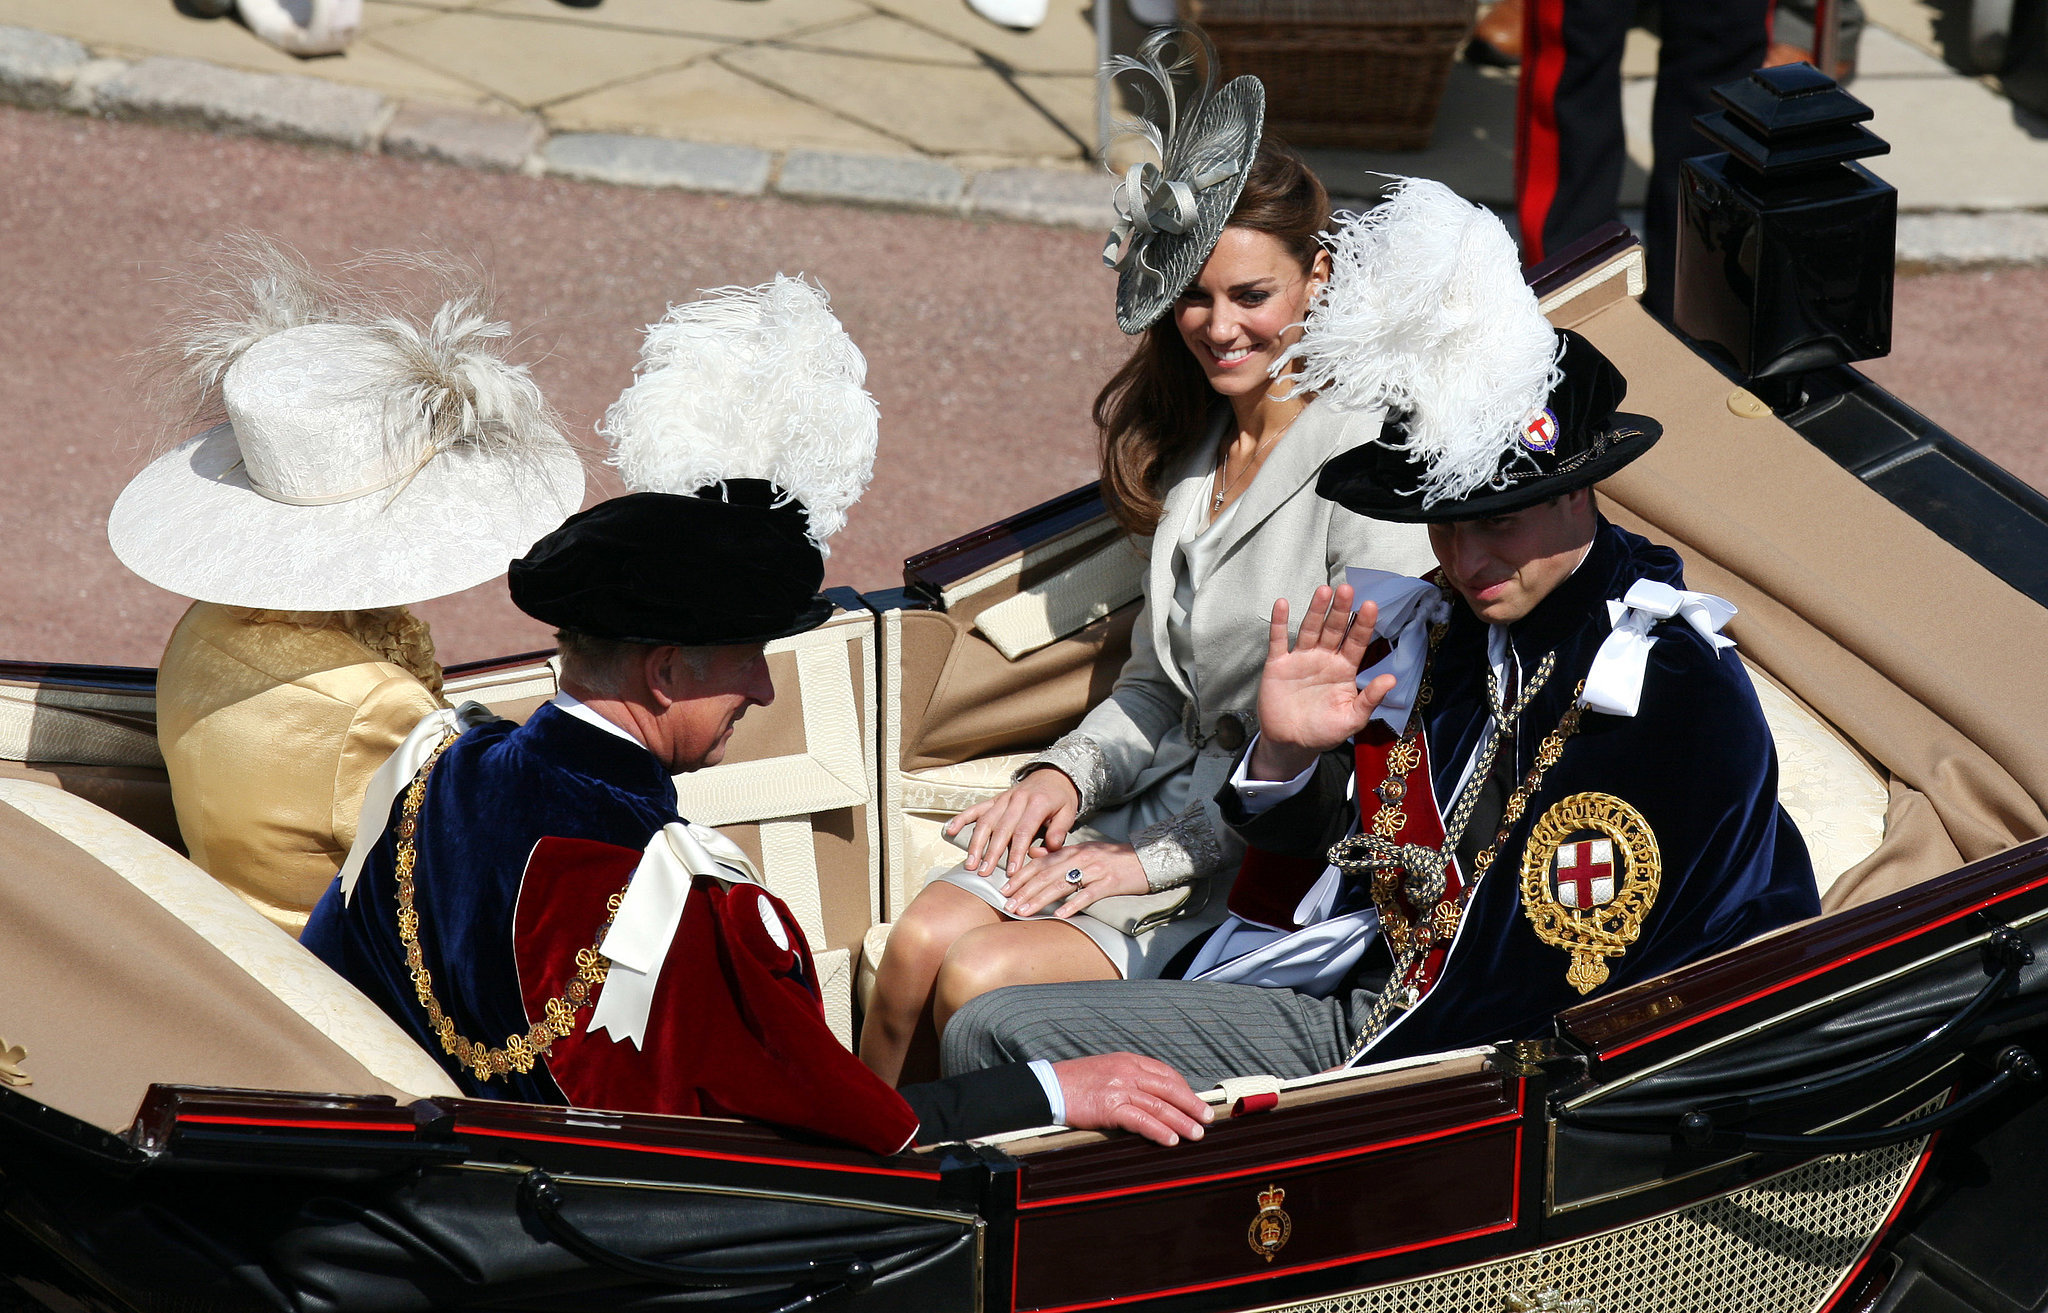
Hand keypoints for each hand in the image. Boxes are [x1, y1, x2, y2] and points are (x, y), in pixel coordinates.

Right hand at [946, 767, 1080, 879]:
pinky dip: (962, 819)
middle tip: (985, 873)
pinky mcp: (995, 799)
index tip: (1011, 872)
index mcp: (1036, 804)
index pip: (1023, 831)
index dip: (1016, 853)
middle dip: (991, 853)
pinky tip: (950, 830)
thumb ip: (1058, 833)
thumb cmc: (1061, 799)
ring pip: (985, 822)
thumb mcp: (1068, 814)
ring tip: (970, 863)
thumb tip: (1045, 851)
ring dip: (976, 843)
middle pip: (1000, 829)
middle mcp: (1016, 799)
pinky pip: (976, 809)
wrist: (1054, 774)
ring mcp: (1003, 799)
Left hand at [1000, 841, 1146, 917]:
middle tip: (1008, 905)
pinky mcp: (1109, 883)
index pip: (1041, 863)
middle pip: (1046, 875)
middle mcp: (1080, 858)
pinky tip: (1059, 915)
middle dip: (1024, 890)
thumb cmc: (1113, 859)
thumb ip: (1059, 854)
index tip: (1005, 889)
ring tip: (1024, 911)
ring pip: (1061, 885)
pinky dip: (1072, 905)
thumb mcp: (1085, 851)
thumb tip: (1035, 854)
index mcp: (1073, 851)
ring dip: (1040, 899)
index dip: (1021, 876)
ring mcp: (1095, 870)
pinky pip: (1087, 895)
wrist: (1146, 859)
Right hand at [1051, 1053, 1212, 1145]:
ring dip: (1181, 1120)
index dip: (1184, 1089)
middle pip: (1168, 1088)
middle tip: (1208, 1118)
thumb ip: (1129, 1078)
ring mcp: (1120, 1088)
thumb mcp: (1107, 1069)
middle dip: (1191, 1104)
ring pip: (1159, 1105)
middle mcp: (1128, 1071)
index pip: (1166, 1074)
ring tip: (1196, 1134)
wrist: (1049, 1086)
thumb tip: (1152, 1096)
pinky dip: (1158, 1130)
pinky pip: (1140, 1119)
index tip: (1195, 1102)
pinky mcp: (1110, 1107)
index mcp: (1129, 1060)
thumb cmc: (1076, 1081)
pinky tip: (1171, 1139)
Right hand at [1249, 584, 1396, 780]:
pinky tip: (1283, 604)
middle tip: (1347, 589)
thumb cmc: (1324, 732)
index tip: (1370, 605)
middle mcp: (1324, 658)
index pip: (1356, 642)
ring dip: (1316, 610)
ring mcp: (1301, 659)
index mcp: (1344, 669)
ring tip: (1324, 590)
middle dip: (1341, 610)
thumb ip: (1370, 699)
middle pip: (1334, 629)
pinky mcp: (1278, 664)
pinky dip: (1280, 622)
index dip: (1363, 625)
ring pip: (1310, 629)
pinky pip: (1279, 640)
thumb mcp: (1352, 719)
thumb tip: (1391, 679)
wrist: (1291, 744)